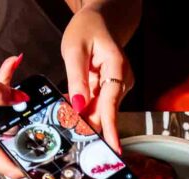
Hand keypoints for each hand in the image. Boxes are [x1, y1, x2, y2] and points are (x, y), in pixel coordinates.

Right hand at [0, 56, 27, 177]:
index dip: (34, 163)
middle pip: (13, 141)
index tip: (51, 151)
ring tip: (15, 76)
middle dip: (26, 118)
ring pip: (4, 128)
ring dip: (12, 105)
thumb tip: (21, 96)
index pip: (14, 169)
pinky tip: (4, 81)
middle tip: (37, 95)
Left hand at [62, 6, 133, 151]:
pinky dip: (84, 109)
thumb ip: (76, 79)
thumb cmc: (87, 31)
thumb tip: (78, 107)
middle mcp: (123, 80)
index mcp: (117, 66)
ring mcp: (119, 87)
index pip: (111, 102)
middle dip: (88, 124)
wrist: (99, 22)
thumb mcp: (74, 50)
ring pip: (101, 112)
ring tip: (65, 113)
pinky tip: (72, 106)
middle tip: (68, 133)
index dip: (110, 126)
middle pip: (106, 111)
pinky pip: (97, 106)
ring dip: (83, 116)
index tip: (112, 145)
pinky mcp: (112, 92)